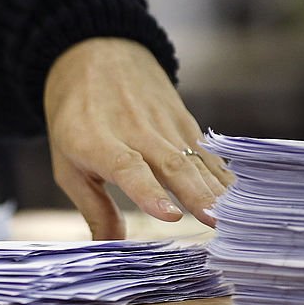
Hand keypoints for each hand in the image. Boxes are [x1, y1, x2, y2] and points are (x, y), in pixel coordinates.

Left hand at [44, 37, 234, 238]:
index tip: (170, 216)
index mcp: (98, 142)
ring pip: (193, 157)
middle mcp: (134, 130)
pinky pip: (204, 149)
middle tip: (216, 222)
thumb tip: (109, 247)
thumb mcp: (68, 165)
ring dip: (214, 187)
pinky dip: (220, 172)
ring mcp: (162, 122)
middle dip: (196, 194)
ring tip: (232, 214)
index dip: (149, 193)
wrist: (94, 57)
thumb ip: (93, 208)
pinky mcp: (182, 118)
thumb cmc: (75, 121)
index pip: (128, 169)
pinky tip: (235, 195)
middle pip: (171, 164)